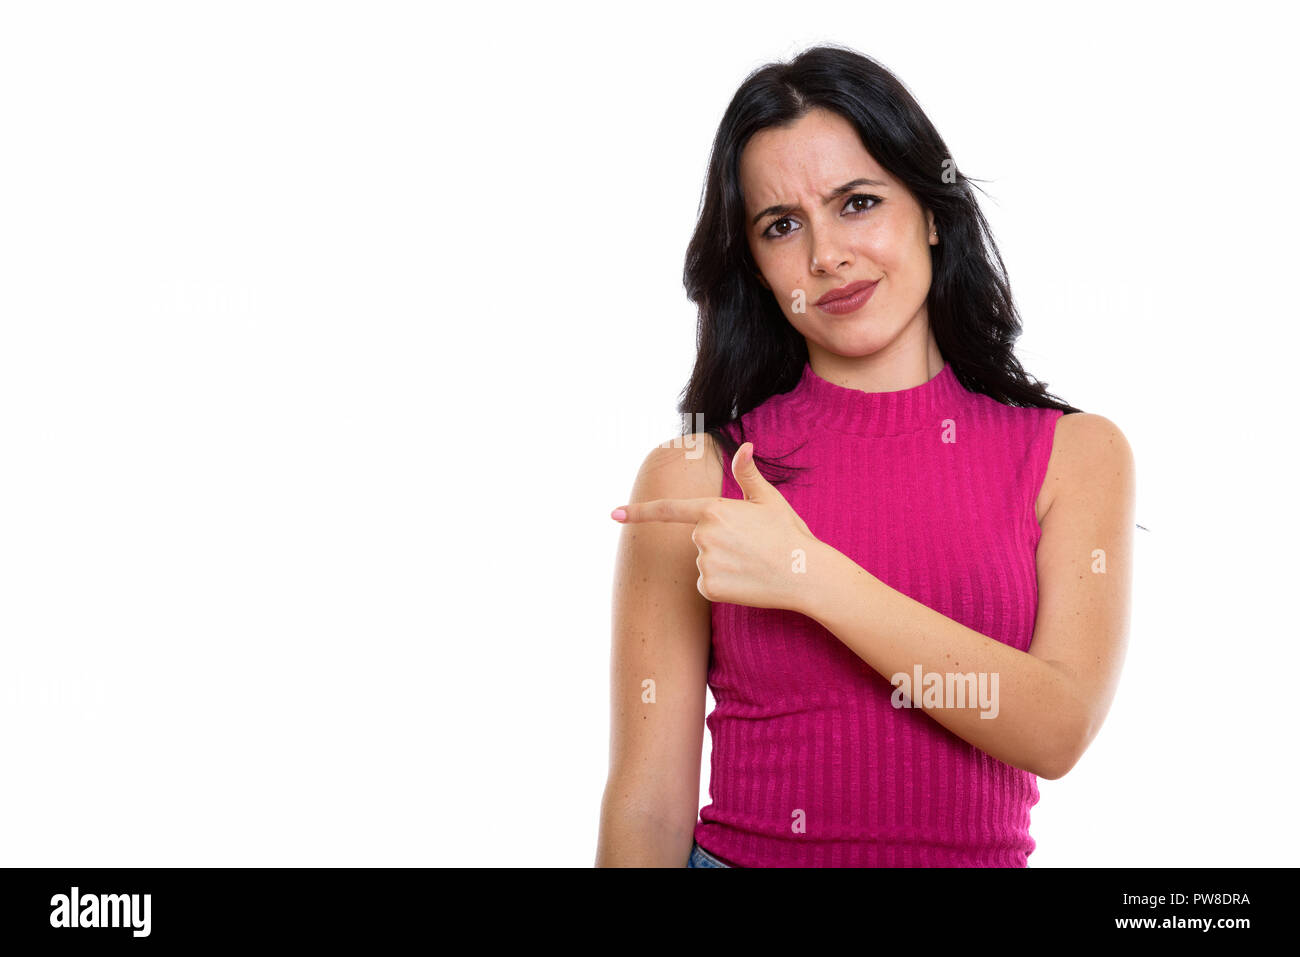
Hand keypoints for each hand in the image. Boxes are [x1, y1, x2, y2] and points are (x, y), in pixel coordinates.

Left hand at [610, 442, 820, 611]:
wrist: (806, 573)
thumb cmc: (789, 534)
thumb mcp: (769, 500)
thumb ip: (748, 475)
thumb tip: (745, 446)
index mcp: (714, 509)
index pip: (668, 510)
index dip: (639, 512)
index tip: (613, 514)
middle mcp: (704, 534)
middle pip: (698, 540)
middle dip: (718, 544)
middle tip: (751, 548)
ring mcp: (705, 562)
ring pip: (703, 564)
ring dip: (722, 566)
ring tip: (752, 565)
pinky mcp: (710, 587)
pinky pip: (707, 586)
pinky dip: (723, 587)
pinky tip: (746, 583)